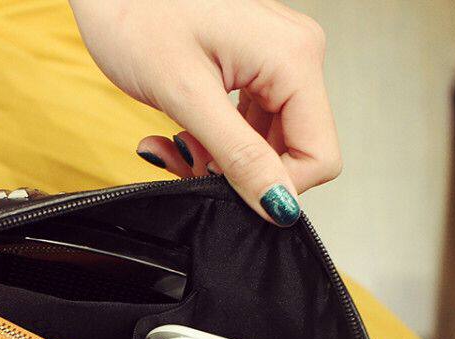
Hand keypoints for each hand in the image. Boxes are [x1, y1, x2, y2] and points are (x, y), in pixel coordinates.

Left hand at [70, 0, 340, 225]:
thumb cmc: (135, 13)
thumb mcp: (187, 95)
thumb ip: (239, 154)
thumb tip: (279, 204)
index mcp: (293, 58)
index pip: (319, 155)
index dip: (276, 187)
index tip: (229, 191)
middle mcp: (294, 55)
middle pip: (292, 151)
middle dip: (240, 174)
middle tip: (189, 167)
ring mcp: (274, 60)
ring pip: (265, 144)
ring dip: (219, 161)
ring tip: (175, 147)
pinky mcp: (251, 66)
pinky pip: (247, 125)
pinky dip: (212, 143)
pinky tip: (179, 135)